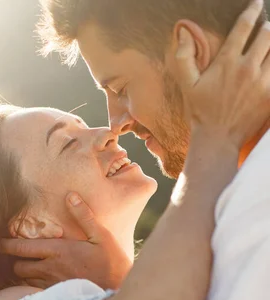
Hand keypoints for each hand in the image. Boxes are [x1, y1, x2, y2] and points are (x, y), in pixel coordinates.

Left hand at [0, 194, 132, 289]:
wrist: (119, 291)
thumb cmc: (112, 262)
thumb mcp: (101, 235)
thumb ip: (84, 216)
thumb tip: (70, 195)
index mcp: (57, 251)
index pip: (21, 248)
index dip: (6, 245)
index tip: (1, 242)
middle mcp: (50, 269)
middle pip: (18, 266)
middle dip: (15, 260)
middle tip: (18, 255)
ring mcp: (52, 285)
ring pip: (25, 280)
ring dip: (24, 274)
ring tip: (28, 267)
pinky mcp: (56, 297)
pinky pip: (35, 292)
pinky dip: (32, 286)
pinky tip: (40, 281)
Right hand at [175, 0, 269, 149]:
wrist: (217, 140)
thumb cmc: (201, 113)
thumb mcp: (187, 85)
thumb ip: (184, 57)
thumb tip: (184, 33)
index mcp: (227, 62)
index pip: (245, 26)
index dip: (252, 11)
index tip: (257, 4)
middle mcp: (247, 68)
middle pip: (268, 35)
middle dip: (267, 28)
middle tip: (265, 28)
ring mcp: (262, 82)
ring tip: (268, 46)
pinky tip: (269, 66)